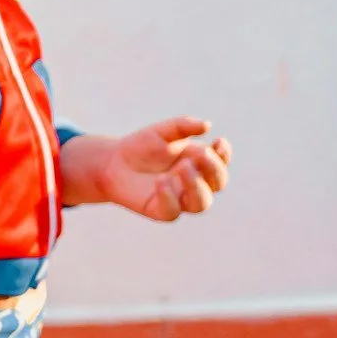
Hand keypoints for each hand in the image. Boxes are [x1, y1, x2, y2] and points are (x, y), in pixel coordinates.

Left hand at [61, 118, 232, 221]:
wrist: (112, 162)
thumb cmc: (141, 146)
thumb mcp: (163, 131)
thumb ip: (184, 126)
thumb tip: (207, 125)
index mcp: (198, 163)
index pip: (221, 163)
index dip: (224, 155)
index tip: (218, 142)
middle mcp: (193, 183)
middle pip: (217, 183)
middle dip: (214, 169)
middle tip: (202, 154)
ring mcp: (179, 199)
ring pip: (201, 204)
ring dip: (196, 186)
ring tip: (183, 168)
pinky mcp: (162, 211)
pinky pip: (172, 211)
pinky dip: (169, 197)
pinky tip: (160, 181)